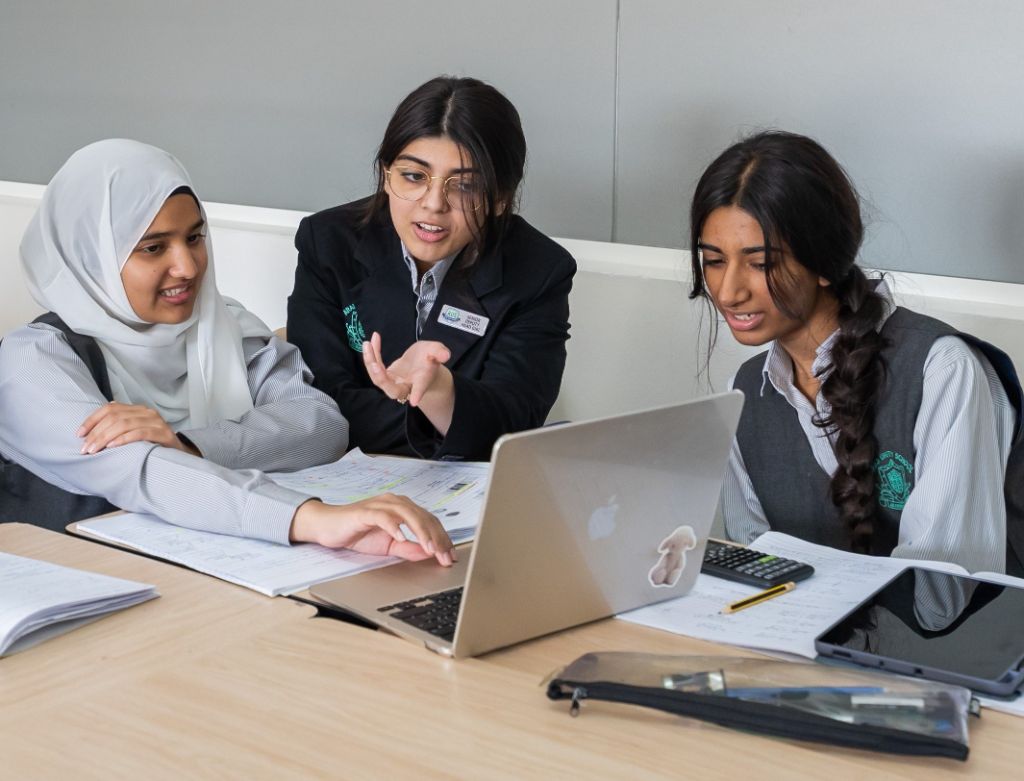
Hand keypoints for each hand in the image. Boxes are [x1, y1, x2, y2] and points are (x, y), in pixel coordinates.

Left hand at [77, 402, 197, 454]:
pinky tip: (113, 447)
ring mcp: (156, 422)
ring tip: (94, 450)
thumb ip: (118, 427)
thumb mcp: (133, 433)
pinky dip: (124, 439)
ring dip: (105, 438)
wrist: (179, 455)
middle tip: (85, 448)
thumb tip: (91, 429)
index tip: (79, 434)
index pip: (110, 408)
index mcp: (137, 410)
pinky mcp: (164, 433)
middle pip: (115, 417)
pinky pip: (140, 433)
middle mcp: (147, 412)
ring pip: (125, 424)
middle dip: (96, 433)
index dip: (92, 420)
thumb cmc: (151, 446)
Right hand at [289, 495, 456, 565]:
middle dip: (436, 538)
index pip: (429, 521)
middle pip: (423, 517)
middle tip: (444, 555)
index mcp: (403, 509)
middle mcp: (395, 503)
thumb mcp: (388, 546)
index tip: (450, 555)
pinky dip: (394, 526)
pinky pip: (383, 516)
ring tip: (429, 548)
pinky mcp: (365, 511)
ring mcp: (380, 505)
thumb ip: (408, 548)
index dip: (442, 538)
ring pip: (408, 514)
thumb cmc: (357, 533)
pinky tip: (401, 537)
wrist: (328, 528)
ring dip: (421, 531)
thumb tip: (428, 554)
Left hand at [362, 332, 451, 406]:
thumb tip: (446, 355)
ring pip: (378, 379)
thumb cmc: (430, 359)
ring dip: (370, 362)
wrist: (422, 362)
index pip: (420, 389)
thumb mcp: (436, 351)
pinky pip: (374, 367)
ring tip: (367, 344)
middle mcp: (406, 387)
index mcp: (421, 382)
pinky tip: (371, 340)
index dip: (418, 394)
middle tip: (375, 365)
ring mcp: (393, 383)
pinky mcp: (385, 376)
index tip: (415, 402)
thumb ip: (439, 353)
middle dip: (382, 379)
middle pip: (393, 391)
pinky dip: (372, 354)